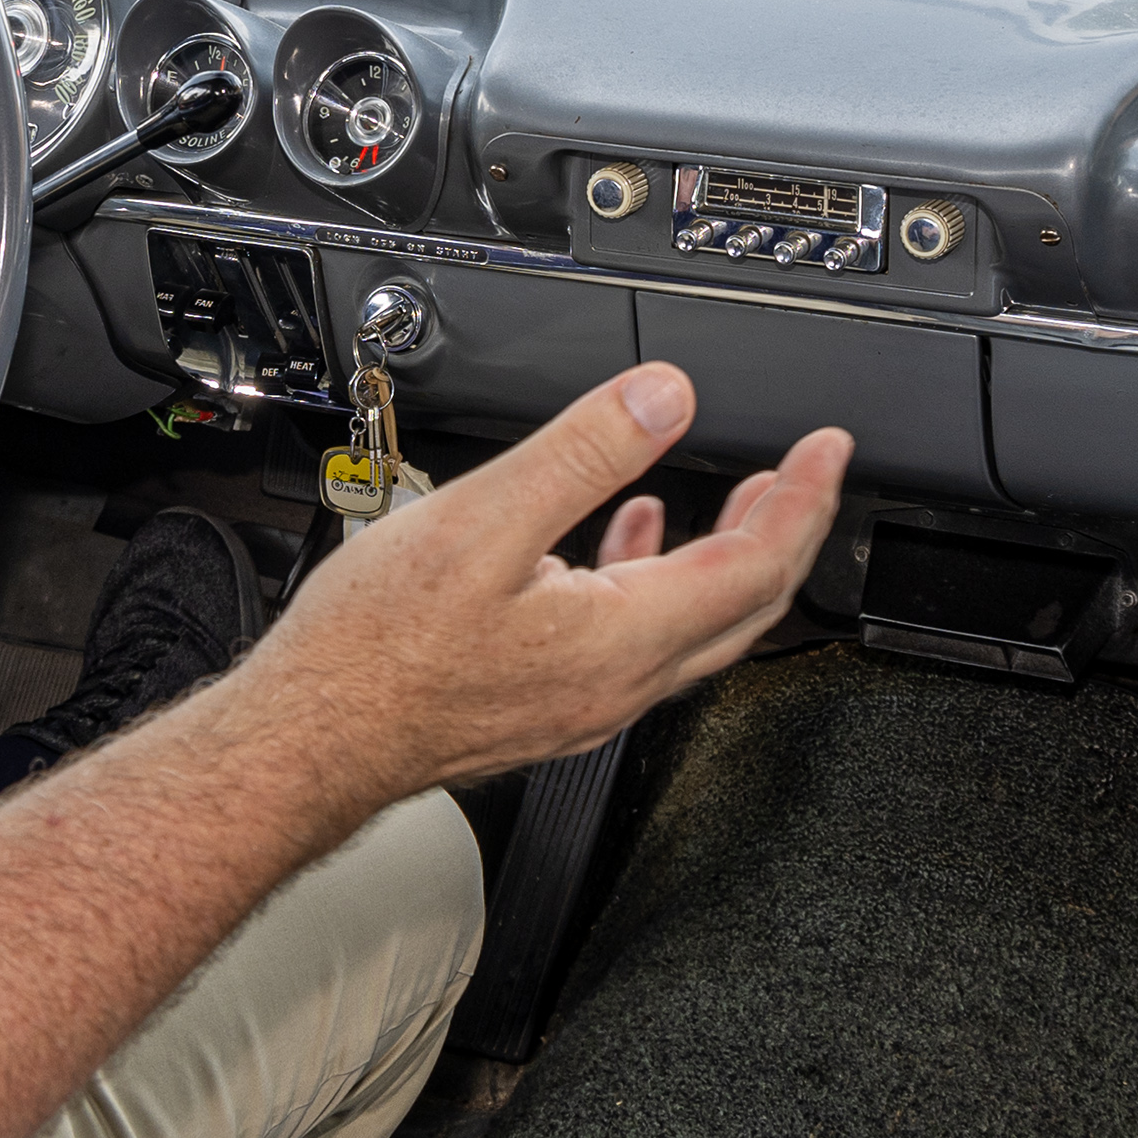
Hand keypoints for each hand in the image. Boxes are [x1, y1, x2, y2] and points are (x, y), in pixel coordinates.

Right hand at [227, 363, 845, 801]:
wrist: (311, 739)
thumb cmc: (377, 652)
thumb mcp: (485, 517)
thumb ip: (585, 452)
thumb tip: (665, 398)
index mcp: (623, 638)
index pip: (757, 565)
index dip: (803, 499)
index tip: (826, 450)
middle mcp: (619, 683)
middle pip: (744, 606)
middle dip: (786, 530)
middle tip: (805, 473)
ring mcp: (585, 702)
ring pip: (694, 626)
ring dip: (727, 555)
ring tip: (741, 500)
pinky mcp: (549, 705)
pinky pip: (637, 640)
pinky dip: (653, 579)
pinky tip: (623, 541)